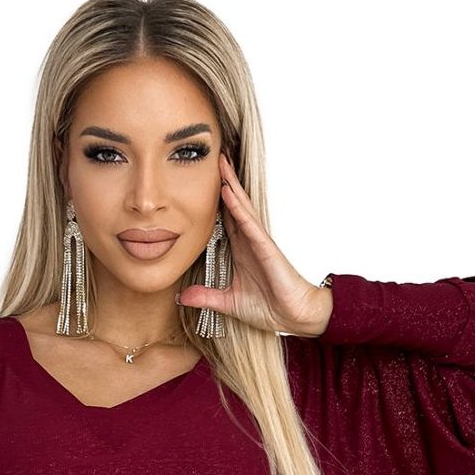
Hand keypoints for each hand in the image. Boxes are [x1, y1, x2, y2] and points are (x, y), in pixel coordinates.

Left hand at [177, 151, 331, 337]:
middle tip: (214, 158)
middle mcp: (249, 241)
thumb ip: (205, 297)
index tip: (201, 181)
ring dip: (230, 185)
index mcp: (240, 250)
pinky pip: (249, 224)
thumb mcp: (228, 302)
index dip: (214, 200)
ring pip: (242, 207)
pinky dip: (238, 207)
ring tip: (221, 163)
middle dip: (224, 181)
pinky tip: (228, 192)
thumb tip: (181, 297)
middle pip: (234, 205)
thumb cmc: (268, 307)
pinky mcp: (266, 247)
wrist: (294, 316)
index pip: (224, 219)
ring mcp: (258, 242)